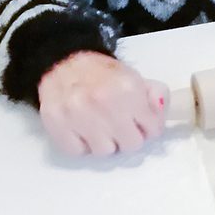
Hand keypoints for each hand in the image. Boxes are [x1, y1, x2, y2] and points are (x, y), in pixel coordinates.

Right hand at [37, 51, 166, 156]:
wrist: (62, 62)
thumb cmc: (103, 73)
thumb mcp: (136, 78)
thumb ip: (156, 96)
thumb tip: (158, 114)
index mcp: (128, 89)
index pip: (153, 130)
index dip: (149, 128)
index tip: (141, 123)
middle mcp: (103, 103)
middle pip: (131, 145)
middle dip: (129, 137)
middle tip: (120, 126)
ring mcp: (77, 115)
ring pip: (104, 151)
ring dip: (104, 142)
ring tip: (99, 126)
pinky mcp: (56, 125)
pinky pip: (77, 152)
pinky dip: (81, 145)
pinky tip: (81, 129)